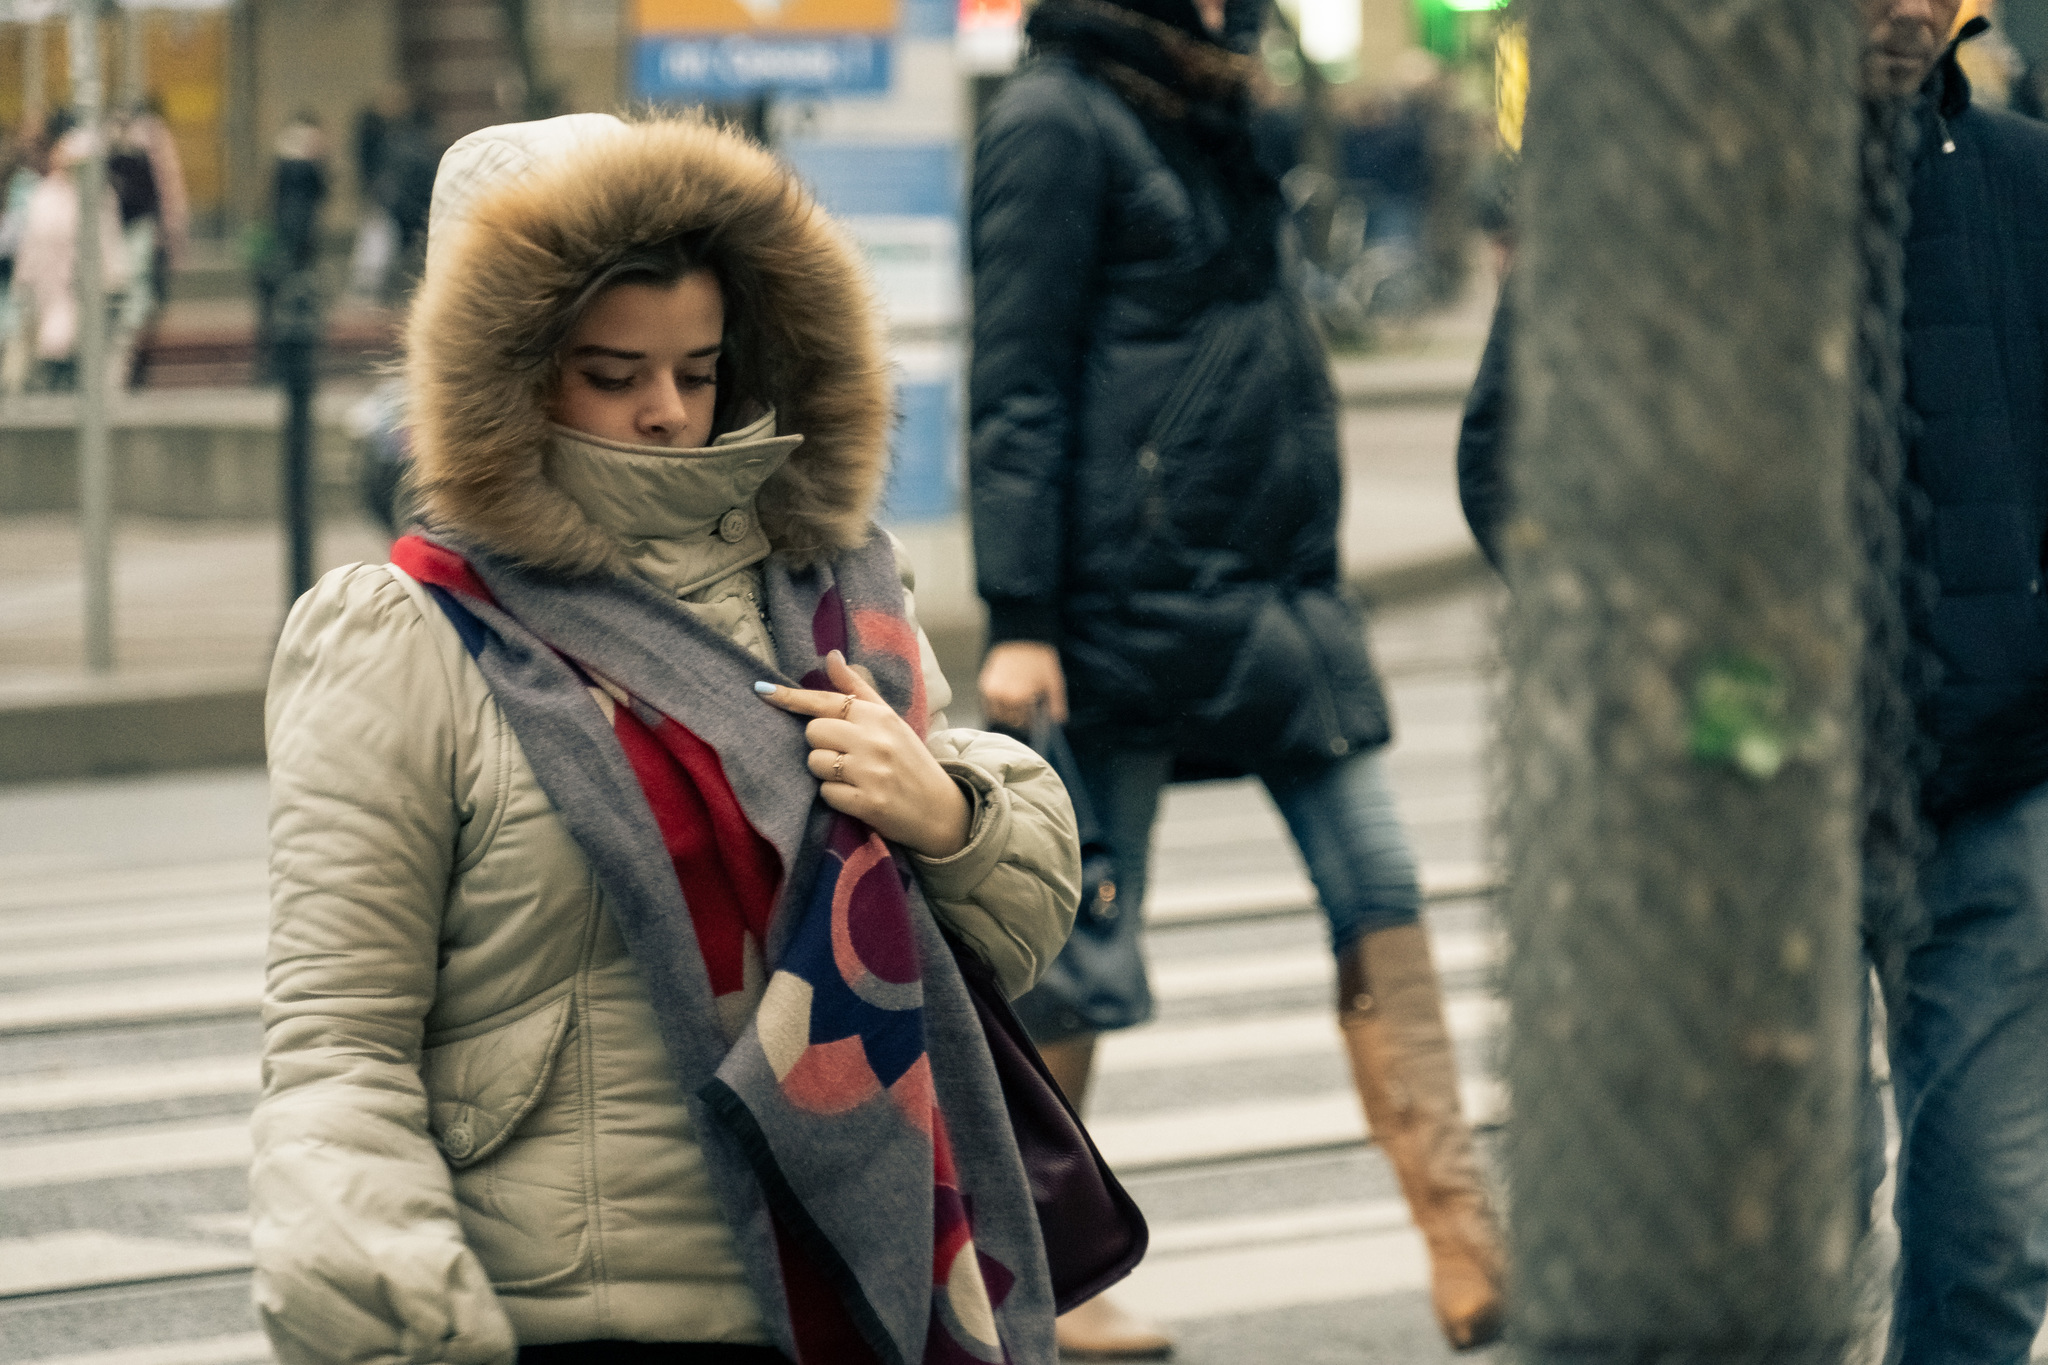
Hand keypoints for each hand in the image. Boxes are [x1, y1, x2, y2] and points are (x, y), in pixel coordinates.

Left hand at [756, 650, 971, 857]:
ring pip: (815, 763)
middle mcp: (875, 740)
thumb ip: (857, 689)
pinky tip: (856, 796)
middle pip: (813, 732)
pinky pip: (826, 793)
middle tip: (845, 753)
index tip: (762, 690)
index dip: (790, 698)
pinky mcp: (868, 803)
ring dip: (826, 772)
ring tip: (852, 776)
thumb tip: (830, 656)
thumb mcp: (889, 719)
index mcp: (879, 715)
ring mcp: (871, 772)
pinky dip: (835, 796)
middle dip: (821, 744)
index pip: (826, 700)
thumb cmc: (909, 760)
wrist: (941, 810)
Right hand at [978, 641, 1067, 729]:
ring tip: (1016, 706)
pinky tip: (1006, 701)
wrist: (1020, 639)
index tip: (1034, 719)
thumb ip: (1057, 704)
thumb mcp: (1054, 681)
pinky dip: (996, 708)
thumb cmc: (1039, 660)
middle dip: (1020, 718)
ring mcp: (992, 692)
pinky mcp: (984, 686)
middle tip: (1026, 711)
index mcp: (1021, 698)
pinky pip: (989, 706)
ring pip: (999, 716)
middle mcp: (1004, 697)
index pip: (1025, 722)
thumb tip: (1059, 721)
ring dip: (1007, 715)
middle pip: (1012, 720)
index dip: (1031, 722)